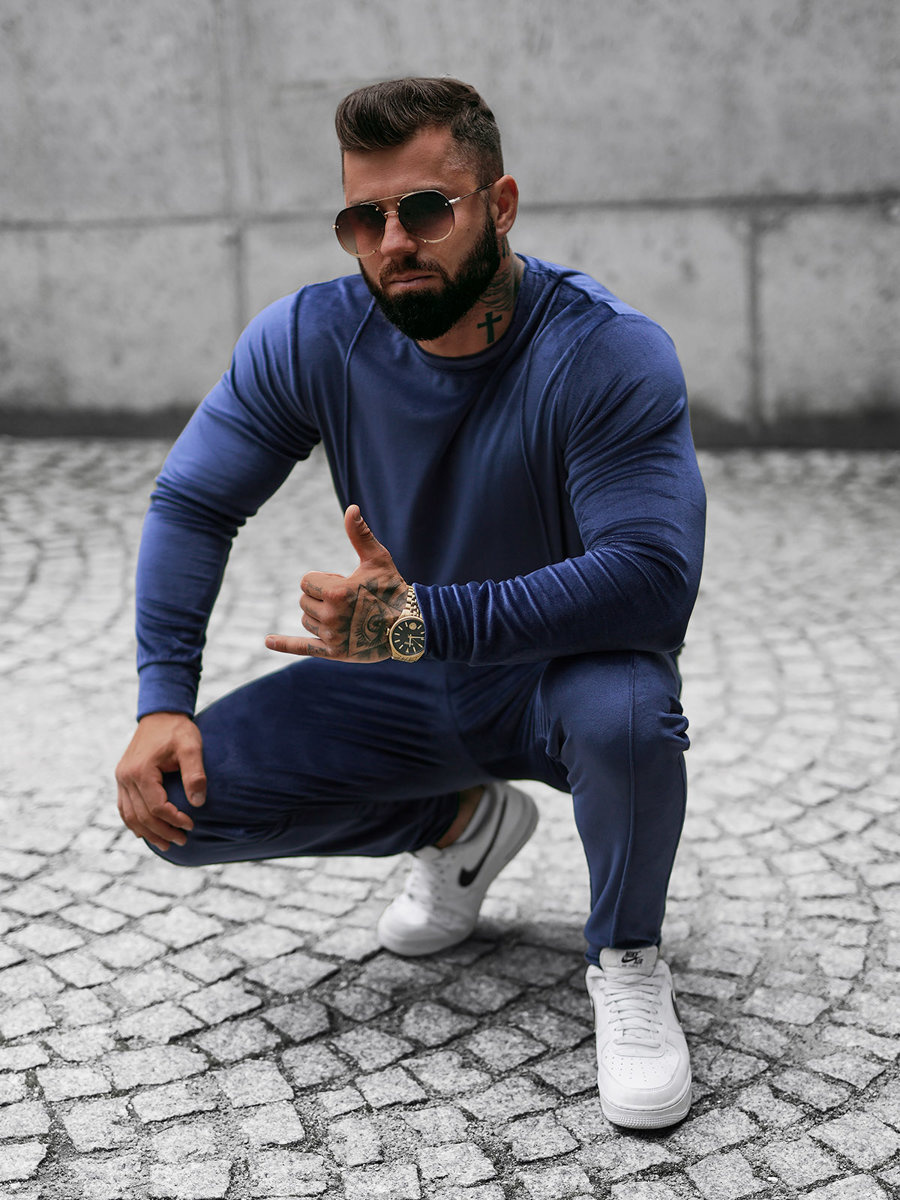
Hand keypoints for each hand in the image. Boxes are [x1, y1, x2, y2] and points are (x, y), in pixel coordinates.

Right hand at [115, 712, 205, 851]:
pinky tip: (146, 832)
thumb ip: (195, 773)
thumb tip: (198, 803)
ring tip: (166, 844)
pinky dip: (134, 822)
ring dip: (147, 833)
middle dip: (162, 832)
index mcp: (141, 770)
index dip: (174, 820)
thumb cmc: (178, 730)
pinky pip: (124, 807)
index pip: (156, 807)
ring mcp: (121, 778)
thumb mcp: (191, 746)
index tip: (192, 825)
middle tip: (182, 841)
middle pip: (142, 816)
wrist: (160, 714)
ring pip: (129, 816)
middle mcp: (126, 777)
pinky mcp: (123, 778)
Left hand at [265, 505, 406, 661]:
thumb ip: (360, 535)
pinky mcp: (334, 652)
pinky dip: (285, 644)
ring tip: (347, 616)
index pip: (306, 581)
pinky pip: (303, 647)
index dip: (323, 580)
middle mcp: (331, 616)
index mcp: (336, 592)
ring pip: (307, 620)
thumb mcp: (377, 560)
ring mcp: (331, 637)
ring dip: (320, 615)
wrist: (407, 625)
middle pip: (304, 601)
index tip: (344, 583)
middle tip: (349, 601)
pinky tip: (268, 641)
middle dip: (321, 598)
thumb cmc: (392, 589)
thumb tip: (352, 508)